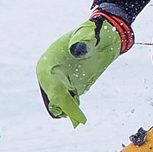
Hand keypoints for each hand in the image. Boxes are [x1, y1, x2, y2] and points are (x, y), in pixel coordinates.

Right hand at [37, 10, 132, 125]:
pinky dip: (72, 108)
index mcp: (48, 61)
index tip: (73, 109)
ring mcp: (60, 80)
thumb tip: (78, 50)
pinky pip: (68, 100)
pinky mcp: (71, 85)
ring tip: (79, 120)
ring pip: (59, 101)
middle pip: (54, 96)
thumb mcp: (89, 32)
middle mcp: (50, 73)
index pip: (52, 85)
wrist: (105, 34)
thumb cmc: (94, 31)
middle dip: (65, 107)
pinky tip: (79, 117)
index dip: (62, 99)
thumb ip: (83, 40)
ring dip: (68, 109)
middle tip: (78, 120)